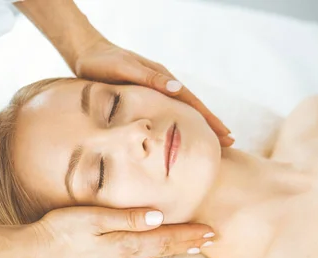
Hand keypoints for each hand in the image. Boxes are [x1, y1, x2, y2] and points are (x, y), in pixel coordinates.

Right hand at [22, 207, 213, 257]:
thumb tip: (159, 216)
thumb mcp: (94, 218)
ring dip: (176, 253)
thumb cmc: (61, 230)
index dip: (189, 234)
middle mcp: (124, 255)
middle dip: (189, 243)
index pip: (165, 237)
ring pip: (154, 257)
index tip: (212, 232)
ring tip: (196, 251)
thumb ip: (127, 218)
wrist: (35, 252)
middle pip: (164, 248)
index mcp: (125, 242)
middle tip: (213, 239)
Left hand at [73, 39, 233, 146]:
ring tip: (213, 140)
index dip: (209, 119)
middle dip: (211, 124)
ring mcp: (156, 90)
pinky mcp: (145, 95)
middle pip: (193, 108)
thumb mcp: (126, 69)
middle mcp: (163, 85)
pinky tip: (184, 132)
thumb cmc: (104, 63)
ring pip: (183, 110)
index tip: (226, 135)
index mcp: (162, 80)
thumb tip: (177, 89)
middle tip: (230, 143)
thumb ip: (150, 79)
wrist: (87, 54)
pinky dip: (181, 122)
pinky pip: (169, 111)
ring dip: (199, 125)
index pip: (192, 103)